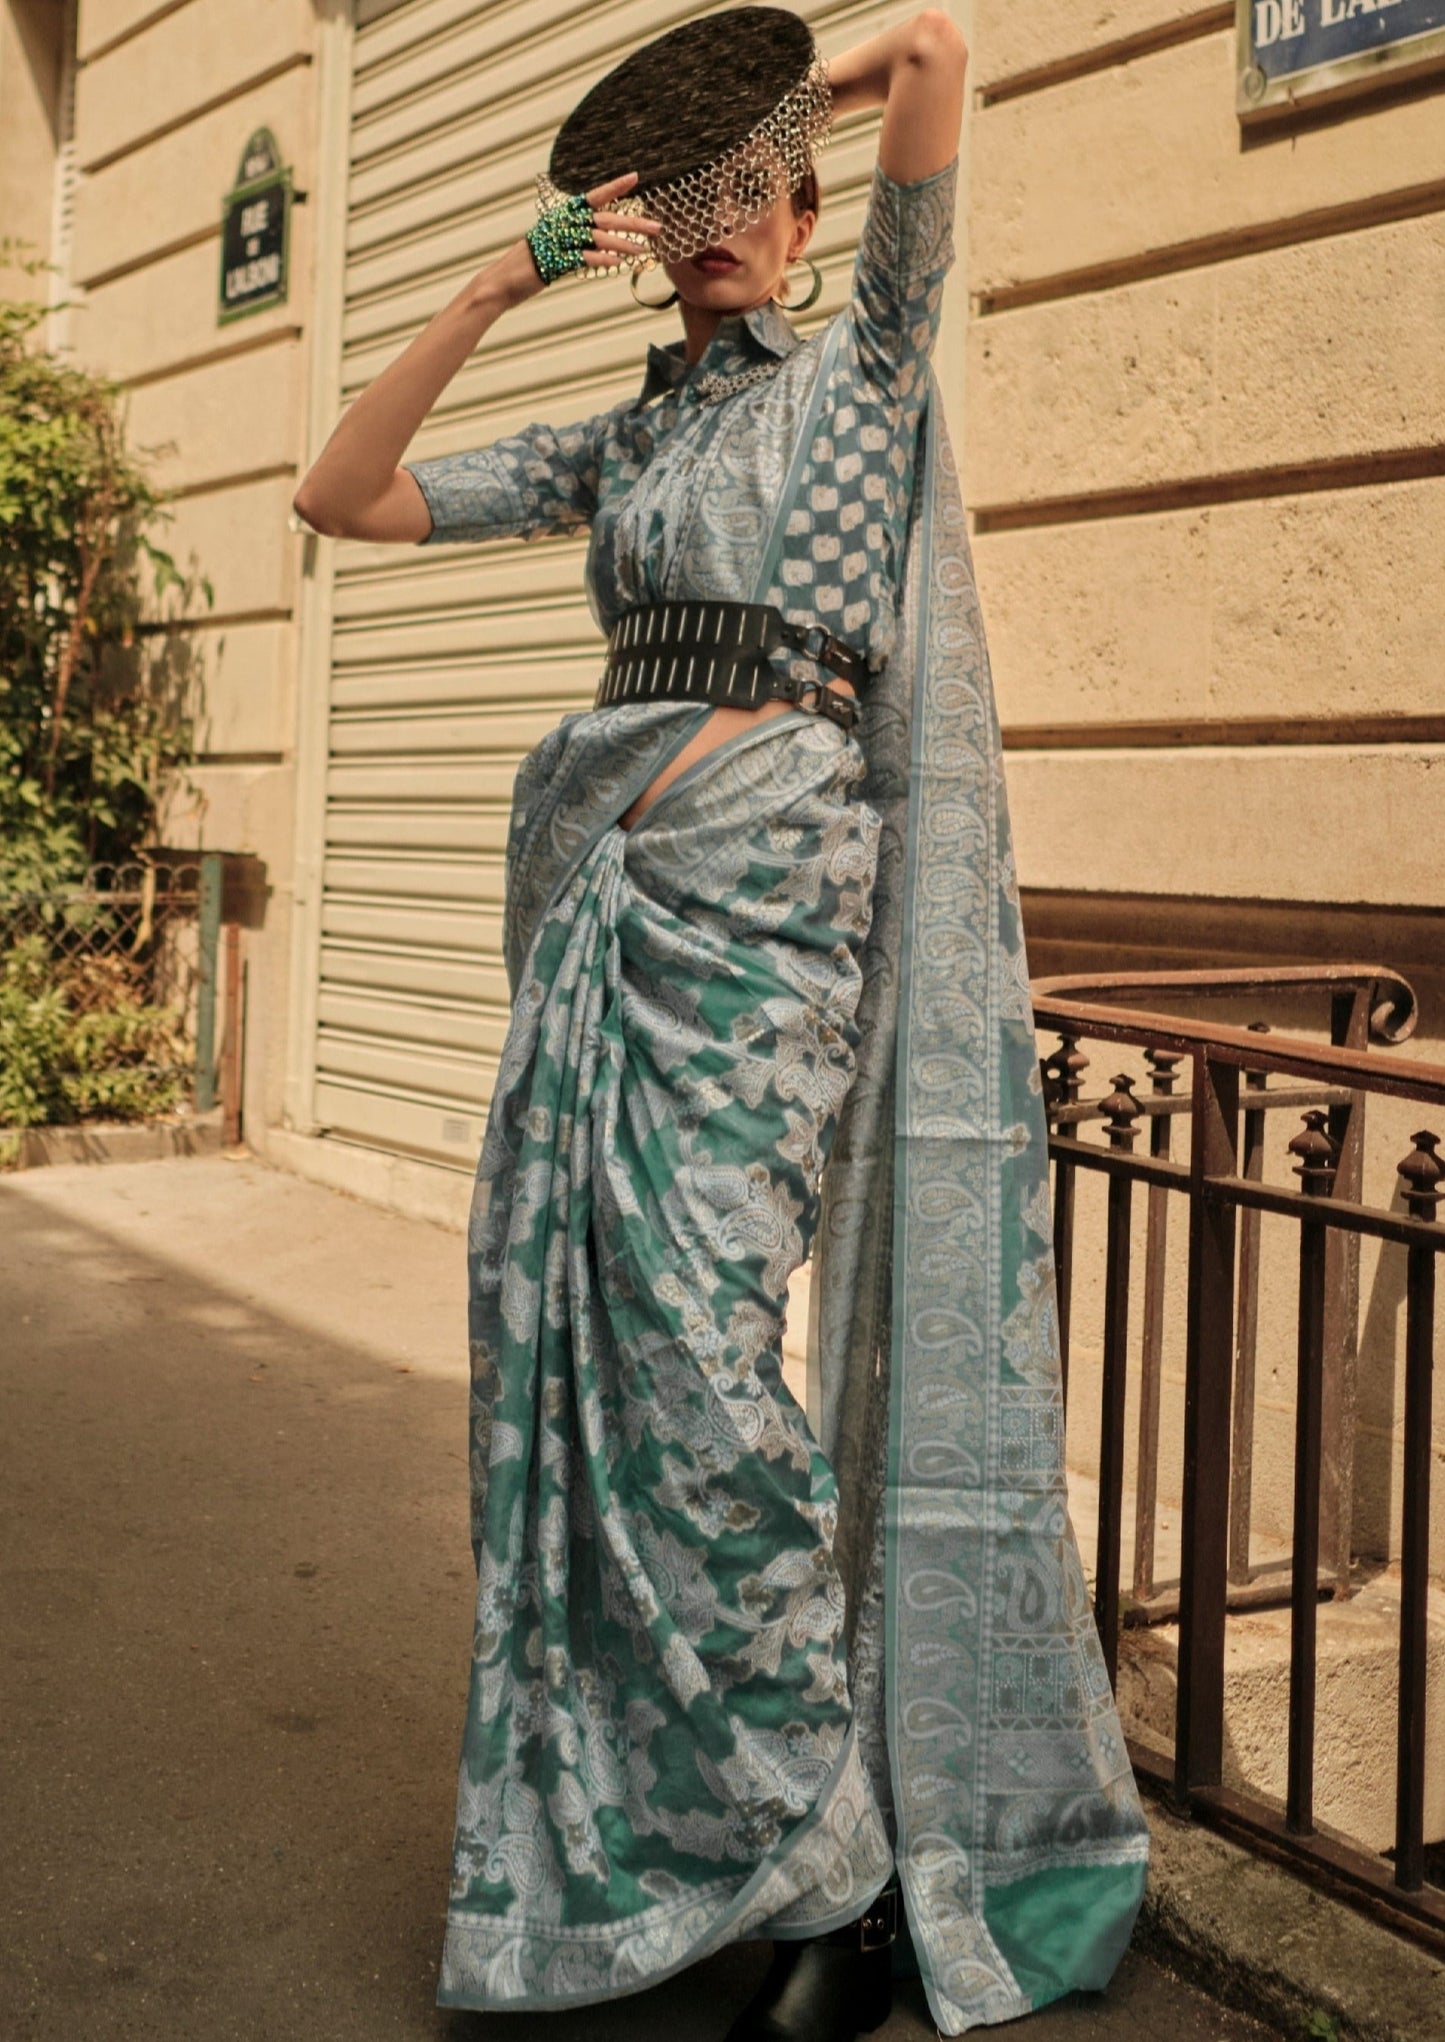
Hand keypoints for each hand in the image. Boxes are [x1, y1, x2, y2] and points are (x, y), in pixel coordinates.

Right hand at [495, 171, 661, 302]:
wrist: (503, 280)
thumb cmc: (531, 264)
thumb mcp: (557, 247)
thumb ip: (579, 243)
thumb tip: (604, 247)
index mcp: (563, 215)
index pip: (593, 197)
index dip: (614, 188)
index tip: (635, 178)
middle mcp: (562, 223)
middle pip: (604, 218)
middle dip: (633, 223)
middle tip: (656, 228)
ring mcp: (558, 241)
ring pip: (597, 237)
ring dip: (622, 244)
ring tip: (643, 250)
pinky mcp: (554, 261)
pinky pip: (583, 258)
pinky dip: (601, 259)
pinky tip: (618, 262)